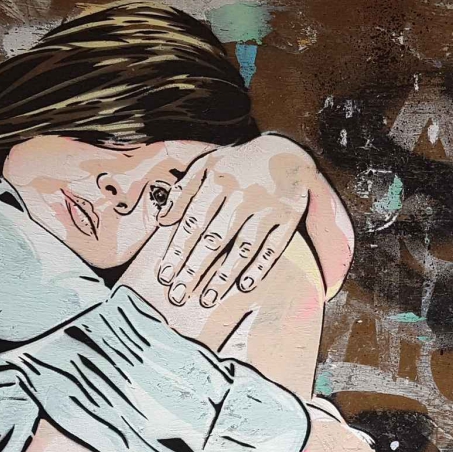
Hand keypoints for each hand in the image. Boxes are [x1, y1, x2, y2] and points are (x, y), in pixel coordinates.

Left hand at [154, 134, 315, 306]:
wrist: (286, 152)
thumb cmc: (238, 164)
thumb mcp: (207, 165)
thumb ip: (182, 191)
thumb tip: (163, 221)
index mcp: (217, 181)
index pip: (193, 222)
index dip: (178, 250)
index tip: (165, 275)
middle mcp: (242, 195)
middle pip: (214, 239)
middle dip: (194, 269)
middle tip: (178, 295)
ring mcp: (267, 208)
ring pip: (243, 248)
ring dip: (224, 275)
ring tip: (207, 298)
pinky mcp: (289, 218)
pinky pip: (272, 248)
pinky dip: (259, 268)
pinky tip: (243, 286)